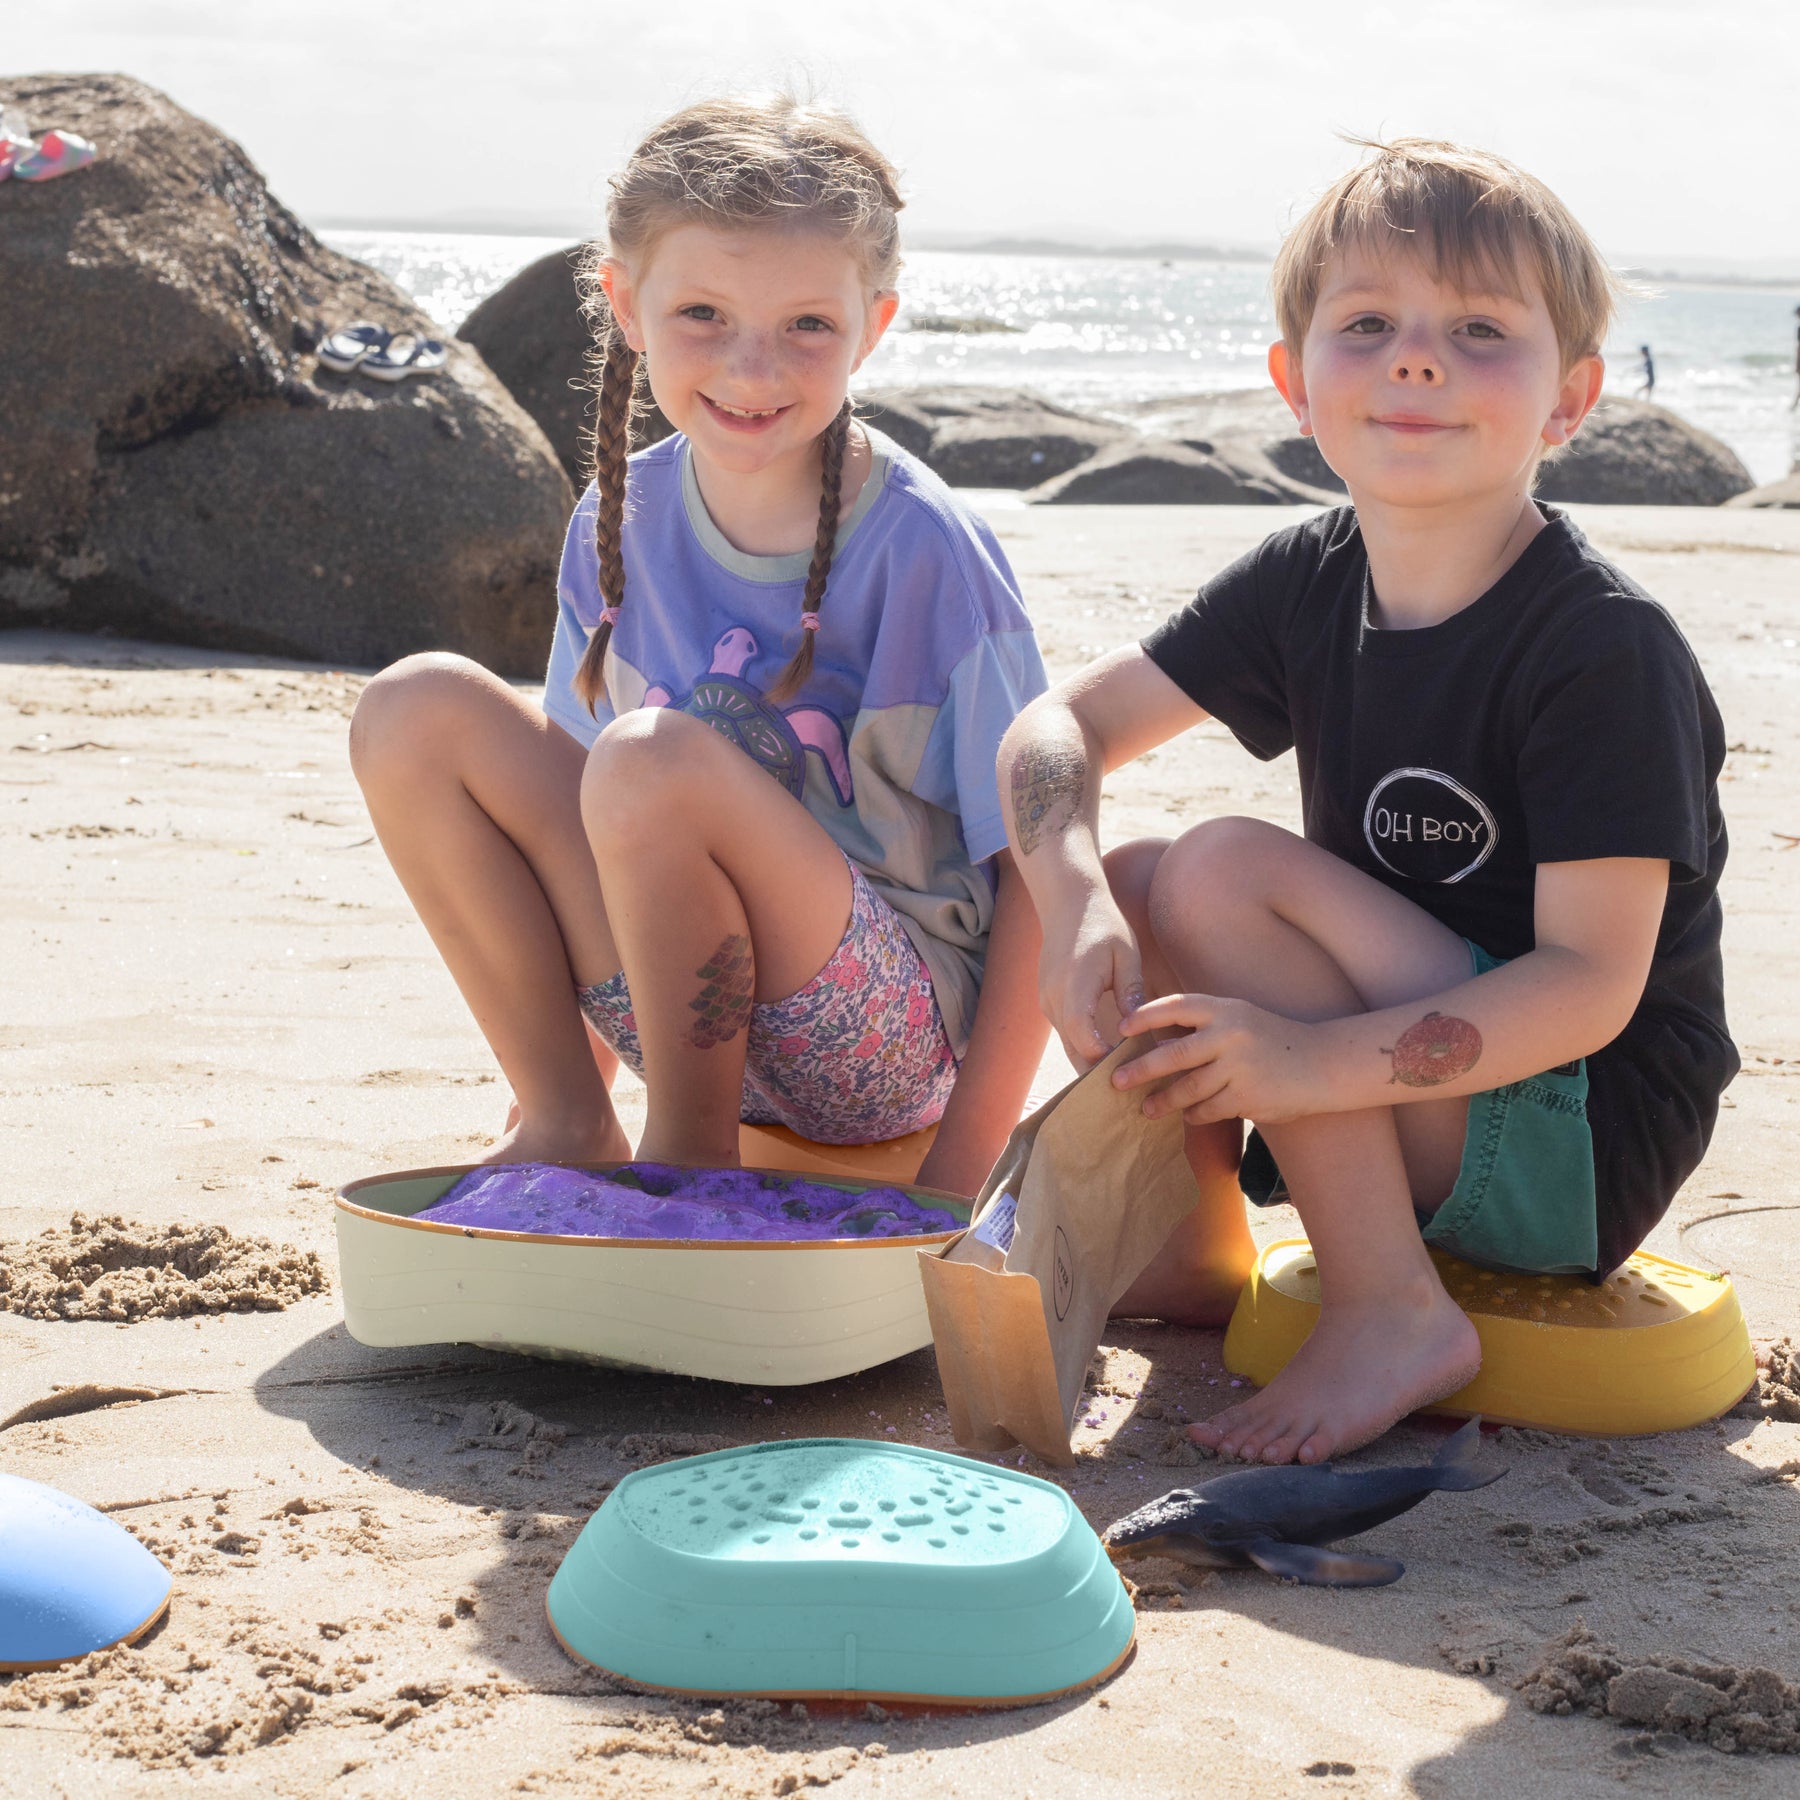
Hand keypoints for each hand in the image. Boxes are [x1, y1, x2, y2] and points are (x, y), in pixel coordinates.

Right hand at [1038, 897, 1144, 1069]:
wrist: (1067, 902)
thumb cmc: (1103, 923)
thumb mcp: (1126, 954)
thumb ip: (1131, 991)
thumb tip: (1139, 1028)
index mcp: (1074, 984)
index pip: (1083, 1035)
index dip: (1105, 1059)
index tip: (1134, 1073)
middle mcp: (1054, 998)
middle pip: (1074, 1051)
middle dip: (1100, 1074)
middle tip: (1132, 1094)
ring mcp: (1048, 1002)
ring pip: (1070, 1046)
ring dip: (1093, 1064)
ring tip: (1126, 1082)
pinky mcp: (1049, 1002)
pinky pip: (1067, 1034)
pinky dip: (1086, 1048)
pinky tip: (1111, 1058)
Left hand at [1114, 993, 1327, 1124]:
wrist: (1321, 1063)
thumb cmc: (1271, 1040)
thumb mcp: (1239, 1019)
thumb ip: (1203, 1026)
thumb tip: (1154, 1042)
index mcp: (1224, 1009)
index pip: (1176, 1006)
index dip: (1145, 1015)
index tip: (1120, 1028)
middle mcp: (1229, 1034)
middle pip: (1173, 1054)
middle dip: (1140, 1070)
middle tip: (1116, 1082)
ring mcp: (1238, 1066)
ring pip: (1187, 1088)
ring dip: (1164, 1101)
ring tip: (1147, 1109)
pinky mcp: (1247, 1096)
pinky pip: (1208, 1109)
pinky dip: (1194, 1114)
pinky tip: (1188, 1116)